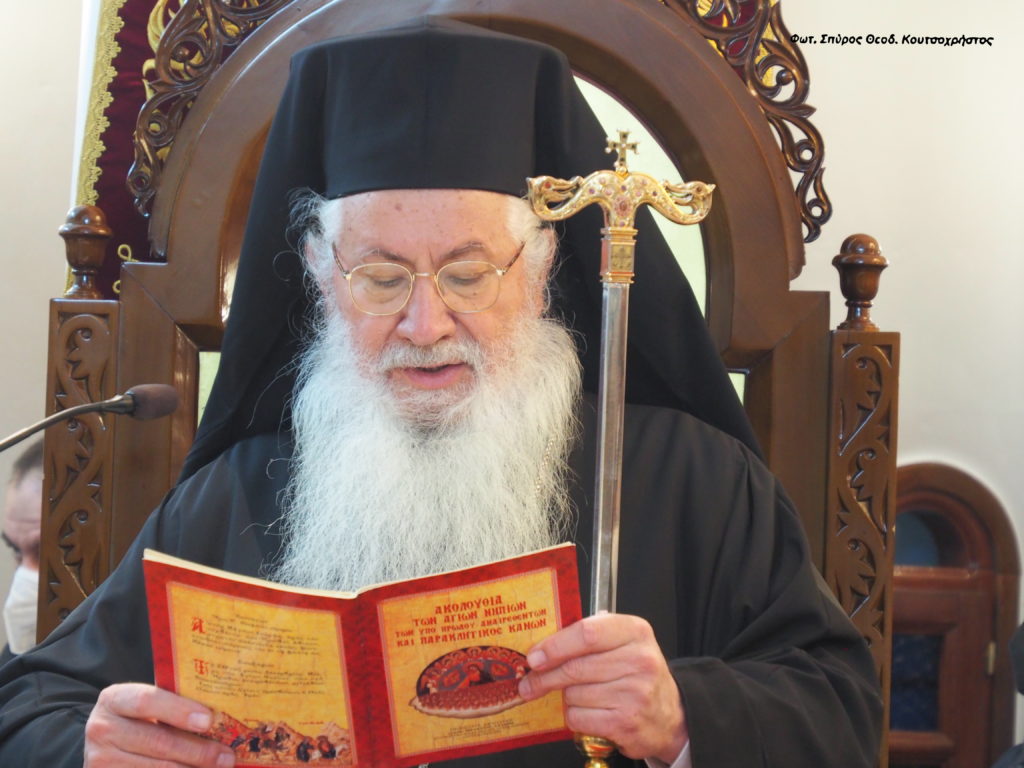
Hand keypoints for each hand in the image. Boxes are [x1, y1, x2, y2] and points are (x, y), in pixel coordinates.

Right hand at [84, 683, 234, 766]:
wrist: (105, 744)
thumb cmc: (137, 719)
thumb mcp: (147, 706)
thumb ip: (174, 706)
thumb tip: (221, 716)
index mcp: (114, 698)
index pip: (147, 701)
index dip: (179, 711)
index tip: (208, 720)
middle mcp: (102, 728)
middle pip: (157, 741)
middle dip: (197, 751)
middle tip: (227, 756)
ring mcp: (100, 759)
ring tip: (219, 767)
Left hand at [517, 613, 686, 762]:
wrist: (669, 715)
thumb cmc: (638, 674)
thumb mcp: (623, 643)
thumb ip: (590, 637)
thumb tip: (543, 646)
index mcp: (635, 632)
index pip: (587, 633)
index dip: (555, 645)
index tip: (535, 656)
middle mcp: (639, 660)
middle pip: (575, 666)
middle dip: (546, 676)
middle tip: (530, 682)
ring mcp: (635, 693)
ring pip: (574, 693)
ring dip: (567, 697)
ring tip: (580, 696)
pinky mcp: (626, 722)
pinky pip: (579, 717)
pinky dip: (575, 716)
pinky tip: (589, 711)